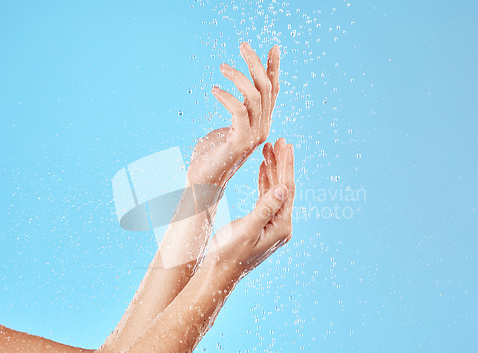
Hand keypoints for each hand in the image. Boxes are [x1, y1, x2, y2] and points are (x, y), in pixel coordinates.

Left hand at [187, 42, 280, 187]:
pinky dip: (227, 96)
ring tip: (222, 67)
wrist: (203, 182)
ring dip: (239, 77)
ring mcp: (253, 136)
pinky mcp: (239, 142)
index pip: (272, 91)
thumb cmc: (211, 154)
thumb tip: (234, 96)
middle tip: (243, 45)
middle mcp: (262, 129)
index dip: (273, 69)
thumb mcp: (227, 126)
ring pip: (256, 97)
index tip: (273, 48)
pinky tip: (214, 90)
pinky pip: (239, 111)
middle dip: (256, 63)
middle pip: (267, 89)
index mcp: (261, 124)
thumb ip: (237, 112)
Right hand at [206, 138, 294, 275]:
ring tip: (270, 148)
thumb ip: (264, 209)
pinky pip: (267, 199)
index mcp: (281, 227)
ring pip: (275, 191)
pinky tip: (263, 168)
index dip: (286, 166)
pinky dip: (265, 182)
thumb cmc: (228, 255)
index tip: (286, 145)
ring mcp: (273, 225)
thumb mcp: (247, 231)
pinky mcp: (264, 225)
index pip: (286, 189)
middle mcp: (281, 225)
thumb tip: (282, 187)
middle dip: (282, 164)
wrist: (219, 274)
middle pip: (284, 187)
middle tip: (281, 140)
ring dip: (273, 170)